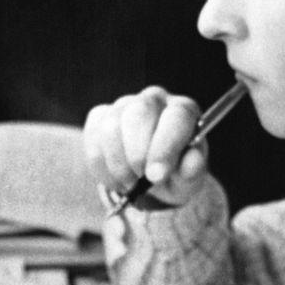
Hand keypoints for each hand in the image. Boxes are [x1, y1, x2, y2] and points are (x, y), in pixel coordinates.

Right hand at [83, 87, 208, 207]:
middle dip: (136, 154)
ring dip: (118, 164)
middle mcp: (154, 99)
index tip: (155, 176)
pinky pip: (92, 137)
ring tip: (130, 184)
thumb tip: (190, 162)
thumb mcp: (189, 178)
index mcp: (183, 111)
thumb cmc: (176, 175)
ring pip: (111, 127)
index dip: (164, 147)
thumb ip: (192, 170)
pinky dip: (101, 166)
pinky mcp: (100, 116)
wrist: (152, 179)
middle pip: (138, 113)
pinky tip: (115, 178)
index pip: (176, 117)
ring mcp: (124, 104)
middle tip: (139, 181)